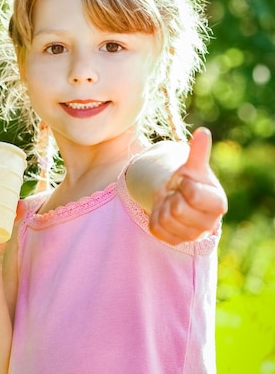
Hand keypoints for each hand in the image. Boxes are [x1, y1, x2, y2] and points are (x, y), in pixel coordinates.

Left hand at [149, 128, 227, 245]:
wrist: (180, 196)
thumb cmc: (191, 179)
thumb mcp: (194, 166)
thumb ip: (198, 152)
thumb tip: (203, 132)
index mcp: (218, 203)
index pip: (193, 194)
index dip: (184, 184)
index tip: (185, 181)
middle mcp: (209, 224)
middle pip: (177, 209)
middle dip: (172, 195)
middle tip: (177, 193)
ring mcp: (193, 235)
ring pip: (165, 219)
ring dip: (163, 205)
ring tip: (172, 201)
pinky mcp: (175, 241)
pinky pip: (156, 229)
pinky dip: (155, 217)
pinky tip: (164, 211)